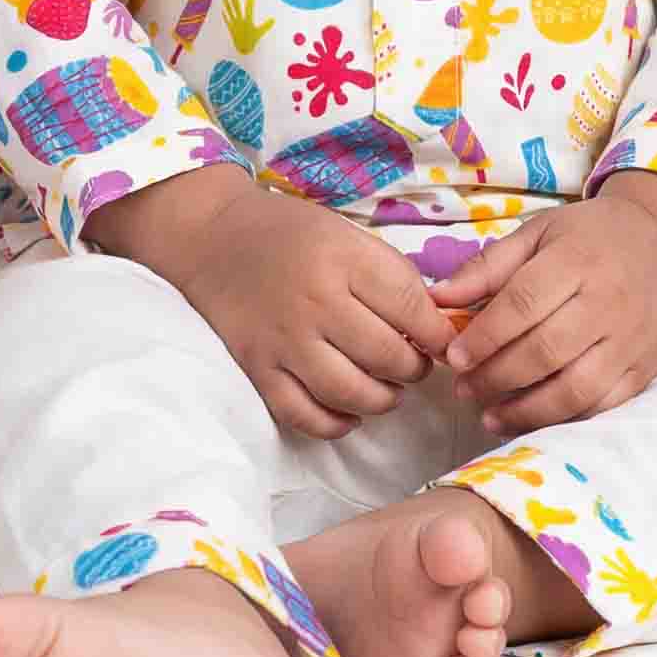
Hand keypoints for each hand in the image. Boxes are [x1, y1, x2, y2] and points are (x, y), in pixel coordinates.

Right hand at [88, 165, 453, 439]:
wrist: (212, 237)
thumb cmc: (288, 233)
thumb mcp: (346, 235)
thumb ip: (390, 277)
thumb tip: (436, 329)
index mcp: (342, 258)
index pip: (412, 309)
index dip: (439, 334)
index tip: (444, 342)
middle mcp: (314, 300)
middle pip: (388, 356)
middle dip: (415, 368)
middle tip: (414, 364)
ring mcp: (283, 339)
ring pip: (352, 392)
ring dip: (383, 399)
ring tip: (387, 388)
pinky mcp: (257, 367)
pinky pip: (305, 415)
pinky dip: (336, 422)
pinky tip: (348, 410)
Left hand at [430, 188, 656, 438]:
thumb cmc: (585, 236)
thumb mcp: (535, 234)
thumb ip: (486, 268)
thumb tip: (437, 298)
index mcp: (576, 261)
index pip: (524, 304)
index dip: (485, 336)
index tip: (453, 357)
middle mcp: (609, 303)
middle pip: (546, 351)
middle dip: (497, 377)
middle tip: (463, 389)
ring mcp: (632, 340)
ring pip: (576, 389)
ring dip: (527, 410)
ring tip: (489, 416)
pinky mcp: (646, 368)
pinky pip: (604, 405)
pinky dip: (564, 420)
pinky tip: (531, 420)